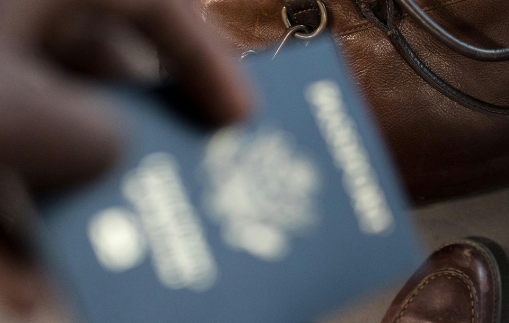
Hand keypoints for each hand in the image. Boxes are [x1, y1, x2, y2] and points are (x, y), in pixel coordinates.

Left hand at [0, 0, 249, 318]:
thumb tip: (112, 160)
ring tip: (109, 260)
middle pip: (104, 77)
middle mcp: (13, 22)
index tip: (244, 121)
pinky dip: (11, 228)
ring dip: (75, 203)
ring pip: (44, 134)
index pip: (154, 3)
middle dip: (143, 145)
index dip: (209, 60)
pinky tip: (23, 283)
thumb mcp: (15, 112)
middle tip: (184, 187)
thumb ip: (88, 138)